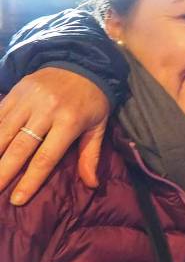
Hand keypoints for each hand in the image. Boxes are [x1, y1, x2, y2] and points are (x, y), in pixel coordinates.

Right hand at [0, 68, 109, 203]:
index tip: (17, 199)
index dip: (31, 180)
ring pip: (3, 132)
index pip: (46, 157)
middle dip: (3, 172)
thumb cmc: (92, 100)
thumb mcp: (98, 126)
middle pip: (20, 147)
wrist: (80, 61)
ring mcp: (27, 100)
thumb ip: (91, 155)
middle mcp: (46, 111)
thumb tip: (92, 184)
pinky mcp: (14, 92)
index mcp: (70, 121)